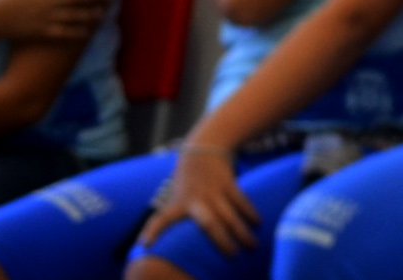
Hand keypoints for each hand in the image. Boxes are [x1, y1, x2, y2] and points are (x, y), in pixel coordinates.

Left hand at [138, 145, 259, 255]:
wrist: (204, 146)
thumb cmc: (189, 178)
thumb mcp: (177, 193)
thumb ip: (177, 214)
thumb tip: (172, 240)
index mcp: (178, 202)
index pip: (162, 218)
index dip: (153, 231)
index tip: (145, 243)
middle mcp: (195, 198)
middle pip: (209, 223)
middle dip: (221, 241)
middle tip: (232, 256)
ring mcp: (213, 190)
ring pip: (229, 215)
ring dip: (242, 232)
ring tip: (251, 247)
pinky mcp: (228, 183)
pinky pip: (241, 201)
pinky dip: (250, 212)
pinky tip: (257, 223)